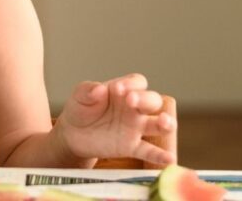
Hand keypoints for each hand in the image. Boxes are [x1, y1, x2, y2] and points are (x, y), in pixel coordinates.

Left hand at [56, 73, 176, 165]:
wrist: (73, 135)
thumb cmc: (81, 109)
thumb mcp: (80, 96)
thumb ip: (88, 90)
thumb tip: (100, 89)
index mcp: (124, 91)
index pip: (137, 82)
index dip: (131, 84)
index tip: (117, 89)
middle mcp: (135, 108)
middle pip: (152, 100)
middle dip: (145, 99)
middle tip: (131, 101)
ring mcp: (136, 128)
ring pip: (158, 125)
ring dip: (166, 123)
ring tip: (164, 122)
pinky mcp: (132, 147)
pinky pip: (149, 151)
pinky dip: (160, 155)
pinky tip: (169, 159)